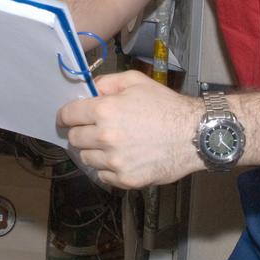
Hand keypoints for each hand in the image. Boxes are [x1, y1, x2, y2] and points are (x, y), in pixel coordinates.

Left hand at [57, 70, 202, 188]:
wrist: (194, 135)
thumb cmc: (166, 105)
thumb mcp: (135, 81)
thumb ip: (106, 82)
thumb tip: (88, 90)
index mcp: (104, 110)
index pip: (68, 115)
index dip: (65, 115)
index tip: (67, 118)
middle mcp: (105, 137)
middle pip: (74, 138)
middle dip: (80, 132)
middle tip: (92, 130)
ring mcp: (114, 161)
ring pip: (86, 158)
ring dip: (93, 151)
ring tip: (110, 144)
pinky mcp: (125, 179)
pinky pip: (103, 175)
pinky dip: (107, 168)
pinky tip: (121, 158)